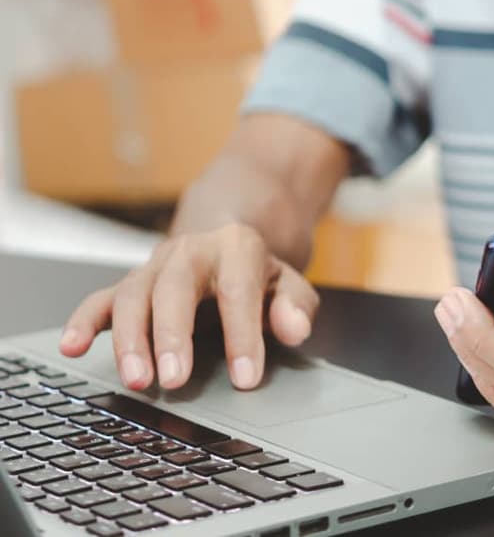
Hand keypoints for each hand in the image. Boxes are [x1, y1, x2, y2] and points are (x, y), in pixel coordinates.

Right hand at [60, 224, 319, 391]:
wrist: (227, 238)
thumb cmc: (258, 273)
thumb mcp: (290, 283)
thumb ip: (296, 305)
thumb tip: (294, 329)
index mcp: (237, 248)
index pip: (239, 292)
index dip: (243, 336)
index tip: (246, 379)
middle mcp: (190, 251)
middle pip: (175, 288)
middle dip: (173, 336)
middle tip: (175, 381)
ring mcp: (155, 267)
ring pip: (134, 295)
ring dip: (130, 339)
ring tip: (137, 380)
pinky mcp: (130, 283)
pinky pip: (101, 299)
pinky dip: (83, 321)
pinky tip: (72, 347)